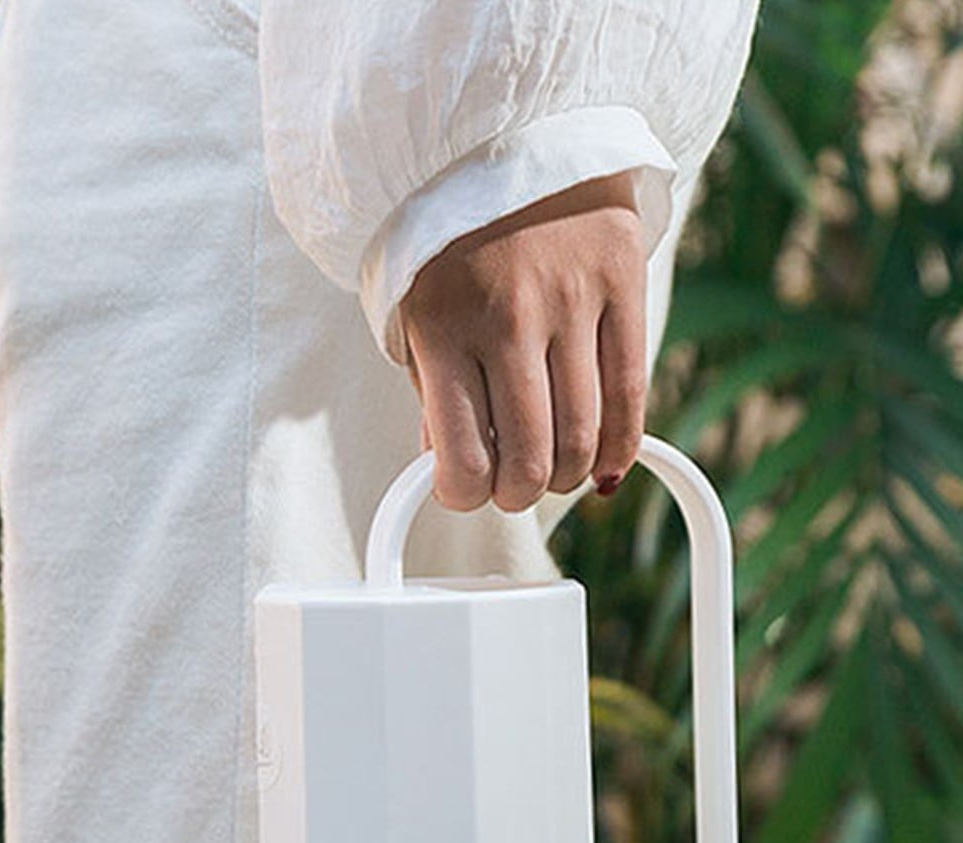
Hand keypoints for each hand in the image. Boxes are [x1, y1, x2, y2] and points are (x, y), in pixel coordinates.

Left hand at [398, 171, 646, 513]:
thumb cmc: (450, 245)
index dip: (464, 497)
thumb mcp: (415, 318)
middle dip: (517, 494)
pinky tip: (603, 464)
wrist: (508, 141)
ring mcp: (572, 302)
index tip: (465, 491)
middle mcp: (508, 319)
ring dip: (566, 476)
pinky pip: (630, 395)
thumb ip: (434, 394)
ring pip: (583, 440)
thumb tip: (451, 470)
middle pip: (530, 462)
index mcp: (443, 331)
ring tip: (552, 468)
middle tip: (512, 486)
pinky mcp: (623, 284)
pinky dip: (618, 448)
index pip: (463, 460)